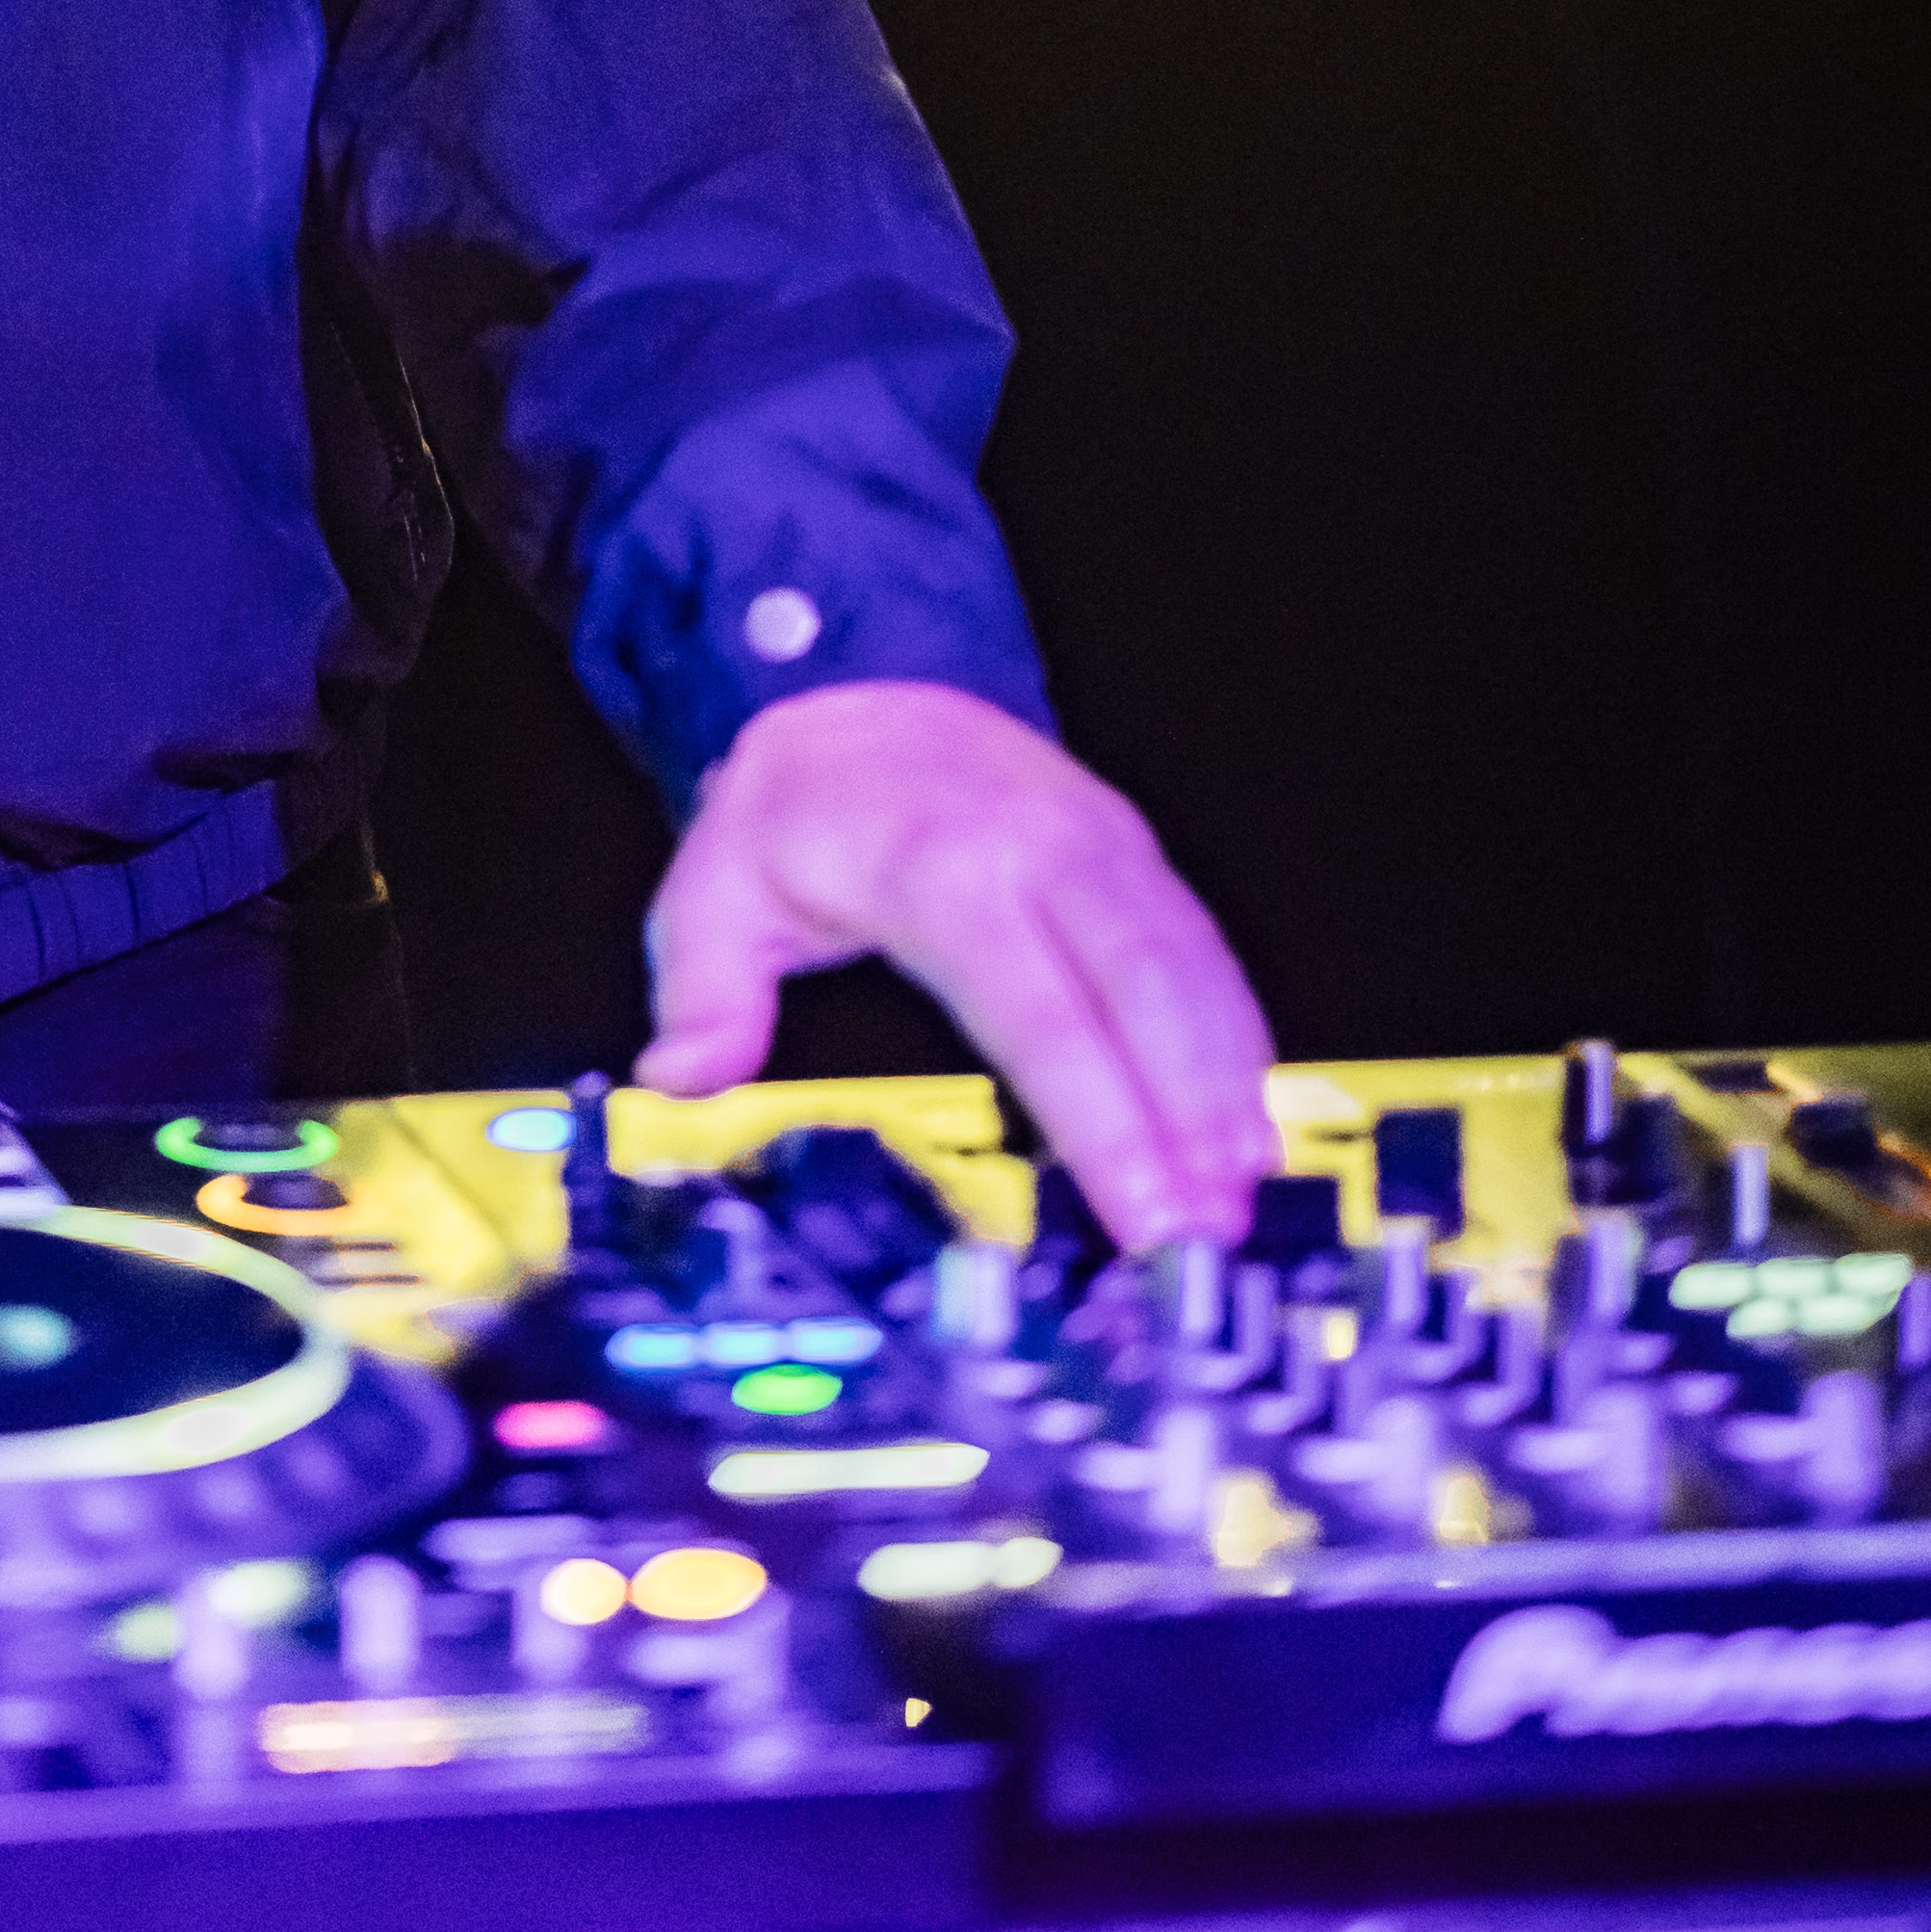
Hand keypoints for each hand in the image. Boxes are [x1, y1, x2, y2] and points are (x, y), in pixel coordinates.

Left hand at [638, 676, 1276, 1248]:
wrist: (862, 696)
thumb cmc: (796, 811)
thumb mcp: (713, 887)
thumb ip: (705, 991)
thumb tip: (681, 1081)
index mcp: (938, 864)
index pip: (1036, 1008)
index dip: (1101, 1116)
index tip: (1143, 1211)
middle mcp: (1041, 849)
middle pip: (1141, 989)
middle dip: (1189, 1116)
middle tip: (1211, 1236)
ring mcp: (1101, 847)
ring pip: (1189, 965)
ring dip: (1226, 1083)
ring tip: (1243, 1197)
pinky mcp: (1134, 858)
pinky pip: (1202, 945)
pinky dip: (1235, 1034)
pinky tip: (1249, 1120)